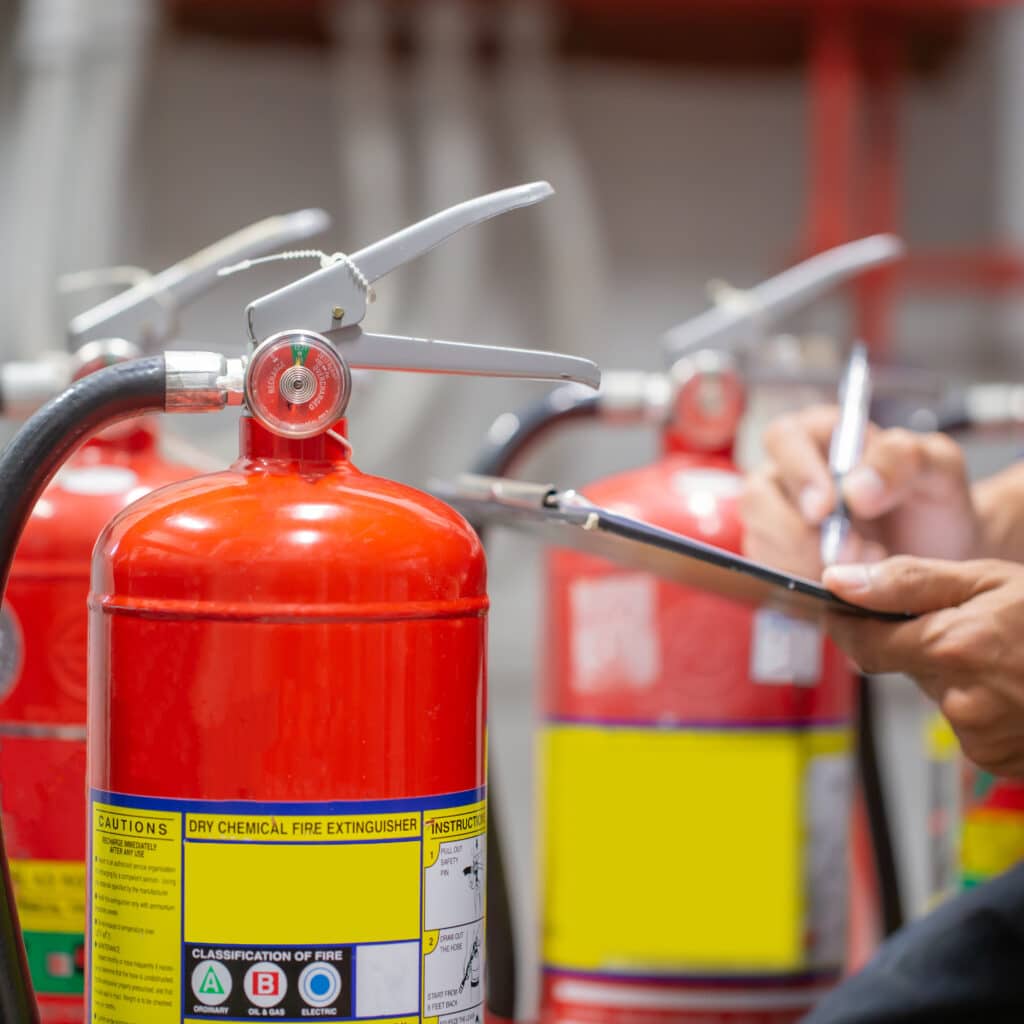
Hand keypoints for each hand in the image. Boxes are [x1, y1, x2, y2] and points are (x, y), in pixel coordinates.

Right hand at [741, 405, 980, 577]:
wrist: (940, 559)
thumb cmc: (934, 504)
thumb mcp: (937, 468)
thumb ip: (902, 460)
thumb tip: (855, 490)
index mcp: (820, 435)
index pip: (784, 438)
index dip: (798, 472)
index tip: (826, 509)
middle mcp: (789, 475)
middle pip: (758, 495)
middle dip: (797, 534)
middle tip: (846, 556)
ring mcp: (777, 520)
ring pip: (760, 539)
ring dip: (804, 563)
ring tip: (862, 571)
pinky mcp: (777, 559)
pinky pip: (770, 574)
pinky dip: (804, 585)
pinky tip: (844, 588)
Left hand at [825, 556, 1023, 777]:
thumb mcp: (988, 580)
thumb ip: (906, 582)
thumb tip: (837, 582)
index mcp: (952, 648)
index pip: (862, 645)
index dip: (846, 624)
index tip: (839, 608)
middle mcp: (960, 701)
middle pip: (905, 668)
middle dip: (922, 643)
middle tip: (974, 623)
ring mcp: (983, 738)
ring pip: (939, 695)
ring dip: (957, 675)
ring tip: (1009, 657)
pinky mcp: (999, 761)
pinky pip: (969, 724)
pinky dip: (982, 704)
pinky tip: (1017, 686)